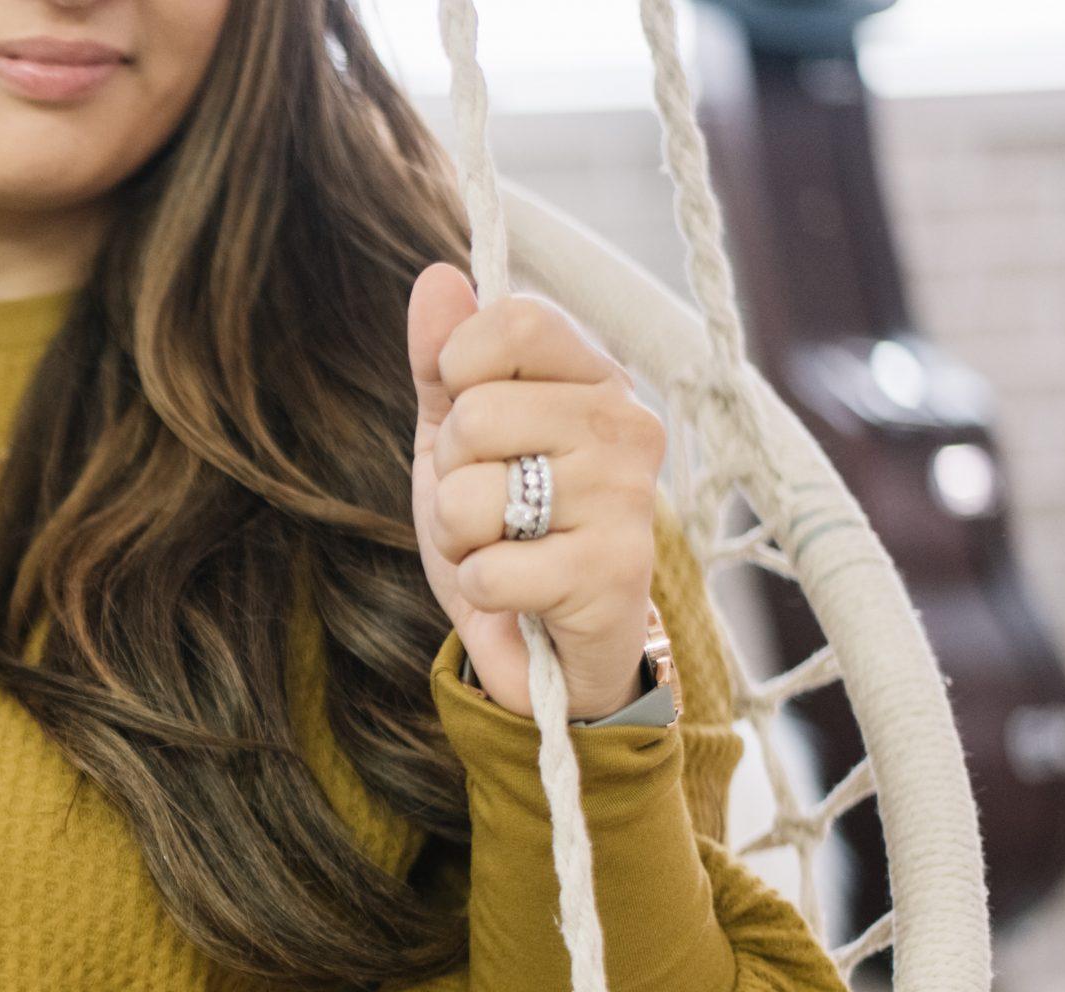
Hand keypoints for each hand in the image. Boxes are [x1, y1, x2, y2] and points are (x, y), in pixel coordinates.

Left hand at [406, 262, 664, 721]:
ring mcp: (627, 498)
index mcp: (592, 379)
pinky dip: (482, 588)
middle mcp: (626, 425)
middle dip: (452, 473)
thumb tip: (436, 278)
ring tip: (504, 548)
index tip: (471, 422)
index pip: (511, 323)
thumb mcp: (455, 437)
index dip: (459, 373)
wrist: (545, 641)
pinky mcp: (615, 574)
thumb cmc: (506, 528)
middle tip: (490, 506)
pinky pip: (490, 568)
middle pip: (477, 415)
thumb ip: (442, 361)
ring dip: (460, 536)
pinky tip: (518, 594)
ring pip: (471, 495)